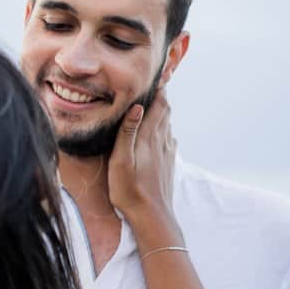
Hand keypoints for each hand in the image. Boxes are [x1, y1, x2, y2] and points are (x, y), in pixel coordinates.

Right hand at [106, 91, 178, 231]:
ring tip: (153, 100)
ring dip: (161, 110)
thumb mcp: (122, 161)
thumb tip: (137, 107)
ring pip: (167, 124)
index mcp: (150, 138)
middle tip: (153, 81)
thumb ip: (128, 133)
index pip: (159, 104)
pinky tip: (156, 131)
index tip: (156, 72)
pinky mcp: (168, 163)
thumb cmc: (130, 190)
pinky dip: (162, 127)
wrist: (152, 216)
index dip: (158, 87)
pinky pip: (167, 137)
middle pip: (165, 111)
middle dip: (160, 95)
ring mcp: (167, 152)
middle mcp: (163, 141)